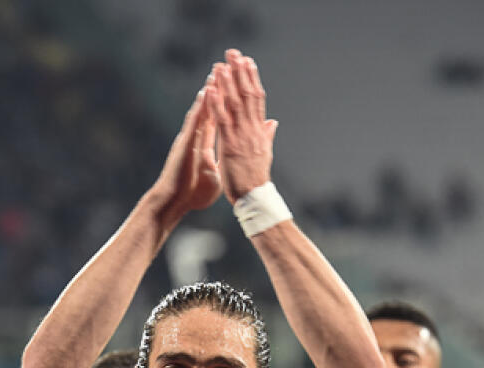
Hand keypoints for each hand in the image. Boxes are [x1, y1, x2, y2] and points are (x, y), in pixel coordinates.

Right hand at [150, 82, 221, 219]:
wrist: (174, 203)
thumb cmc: (192, 194)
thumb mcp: (214, 175)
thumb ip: (221, 162)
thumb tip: (228, 160)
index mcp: (205, 144)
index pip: (218, 118)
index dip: (227, 103)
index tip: (237, 87)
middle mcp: (197, 137)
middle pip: (211, 109)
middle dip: (220, 90)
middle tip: (228, 69)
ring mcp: (190, 138)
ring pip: (202, 110)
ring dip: (210, 91)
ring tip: (218, 72)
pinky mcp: (185, 143)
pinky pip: (194, 122)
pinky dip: (200, 108)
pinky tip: (205, 94)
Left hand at [207, 49, 276, 202]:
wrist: (254, 197)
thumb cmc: (256, 179)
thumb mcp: (265, 153)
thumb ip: (267, 135)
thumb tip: (272, 122)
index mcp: (260, 131)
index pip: (257, 99)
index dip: (252, 79)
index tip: (248, 62)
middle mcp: (252, 130)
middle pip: (247, 95)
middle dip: (240, 73)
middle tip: (233, 53)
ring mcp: (242, 136)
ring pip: (235, 103)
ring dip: (227, 82)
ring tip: (221, 64)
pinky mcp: (230, 145)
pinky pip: (222, 120)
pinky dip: (216, 104)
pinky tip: (211, 89)